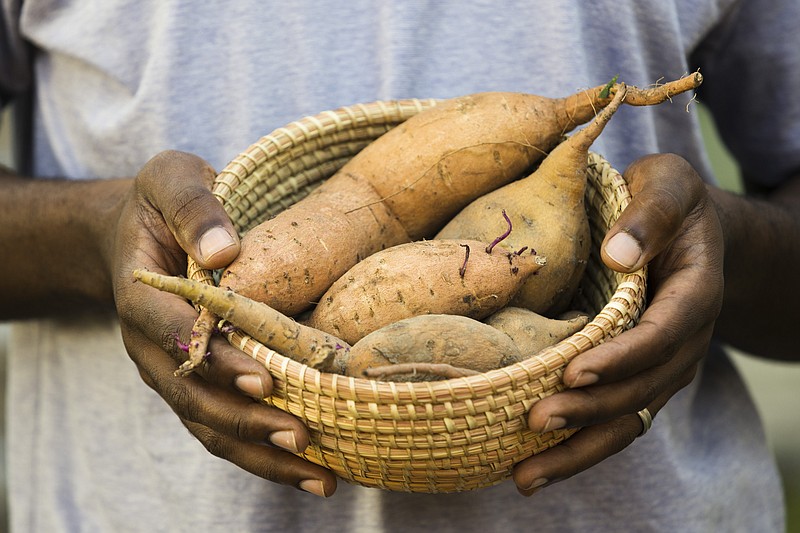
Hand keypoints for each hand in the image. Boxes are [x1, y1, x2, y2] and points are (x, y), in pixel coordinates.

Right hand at [111, 150, 336, 496]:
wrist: (136, 235)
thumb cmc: (160, 205)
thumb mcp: (170, 179)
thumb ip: (193, 207)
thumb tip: (225, 253)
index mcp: (143, 299)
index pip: (175, 338)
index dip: (217, 362)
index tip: (263, 379)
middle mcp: (152, 348)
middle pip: (194, 398)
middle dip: (247, 422)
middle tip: (302, 437)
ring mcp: (173, 373)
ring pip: (211, 425)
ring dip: (261, 455)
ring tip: (319, 476)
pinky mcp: (199, 384)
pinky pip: (224, 427)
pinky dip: (262, 453)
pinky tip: (310, 469)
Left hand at [513, 153, 724, 494]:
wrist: (687, 233)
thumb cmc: (668, 202)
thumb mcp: (668, 183)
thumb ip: (650, 213)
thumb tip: (618, 253)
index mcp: (694, 293)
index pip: (662, 333)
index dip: (623, 356)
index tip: (574, 371)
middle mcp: (682, 341)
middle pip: (642, 389)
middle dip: (589, 410)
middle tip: (534, 421)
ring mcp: (661, 368)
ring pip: (627, 421)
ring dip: (578, 451)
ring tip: (525, 477)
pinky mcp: (637, 380)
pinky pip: (613, 423)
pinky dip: (578, 448)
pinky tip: (531, 469)